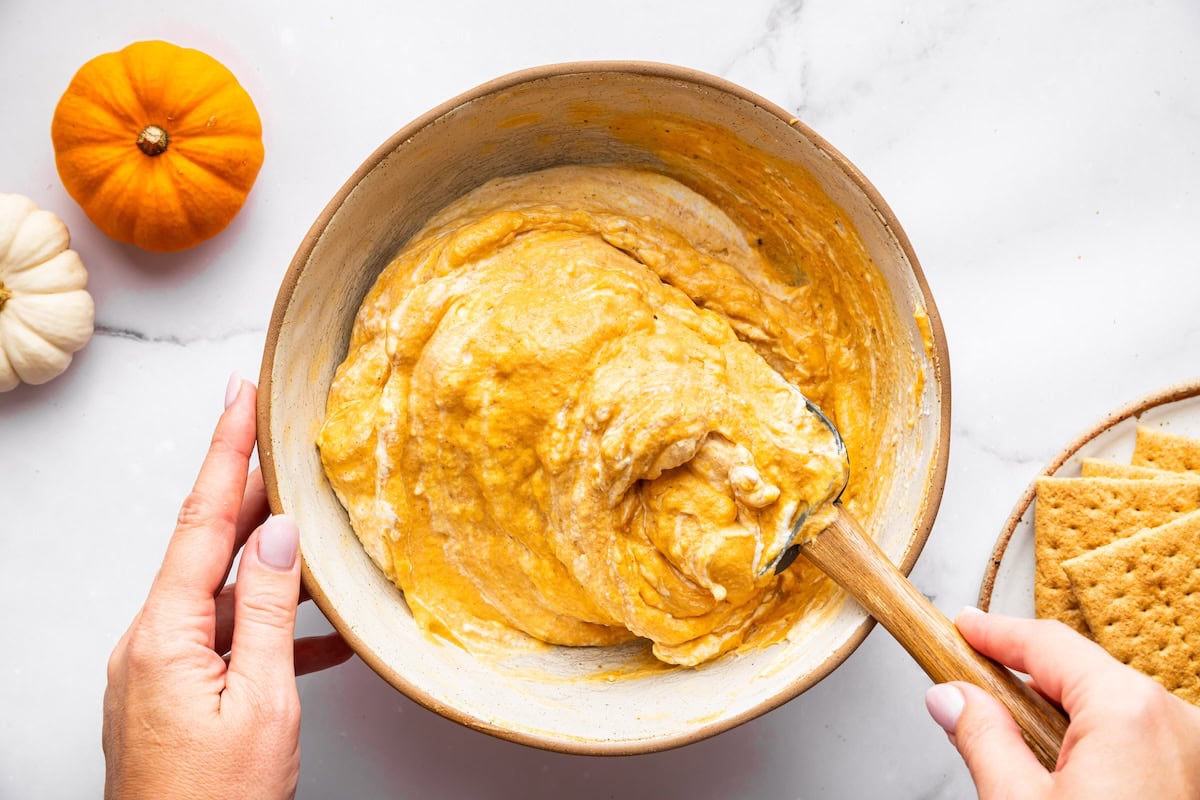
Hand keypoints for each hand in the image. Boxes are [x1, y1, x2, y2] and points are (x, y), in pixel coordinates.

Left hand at [102, 375, 352, 799]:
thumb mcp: (261, 702)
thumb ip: (267, 609)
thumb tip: (277, 534)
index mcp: (165, 634)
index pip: (201, 520)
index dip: (225, 451)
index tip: (240, 396)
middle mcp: (153, 640)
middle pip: (207, 545)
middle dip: (250, 490)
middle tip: (282, 439)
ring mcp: (163, 666)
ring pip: (224, 590)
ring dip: (271, 562)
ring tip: (316, 531)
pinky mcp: (179, 691)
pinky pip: (230, 638)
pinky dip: (274, 626)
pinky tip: (321, 632)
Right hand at [925, 609, 1199, 798]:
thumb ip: (981, 737)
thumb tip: (952, 698)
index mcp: (1128, 711)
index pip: (1047, 645)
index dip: (995, 633)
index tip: (964, 626)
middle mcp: (1174, 721)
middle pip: (1082, 673)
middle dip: (1024, 677)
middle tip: (970, 683)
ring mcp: (1195, 751)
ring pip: (1111, 707)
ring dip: (1060, 715)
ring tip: (1014, 745)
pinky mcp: (1195, 778)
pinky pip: (1138, 738)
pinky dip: (1094, 742)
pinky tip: (1063, 772)